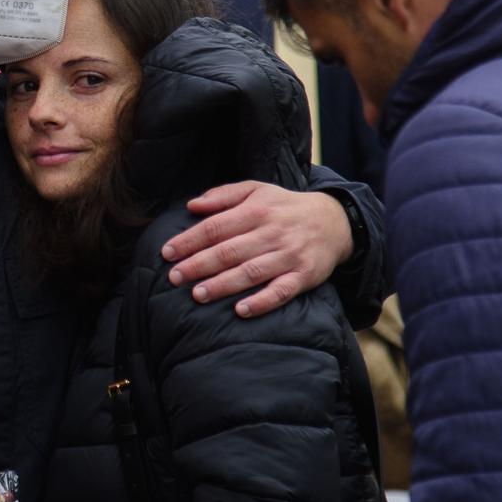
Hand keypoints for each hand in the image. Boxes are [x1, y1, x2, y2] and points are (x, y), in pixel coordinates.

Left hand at [159, 180, 352, 317]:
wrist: (334, 221)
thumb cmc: (284, 207)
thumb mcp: (256, 190)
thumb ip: (223, 196)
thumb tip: (191, 205)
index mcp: (256, 211)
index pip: (216, 227)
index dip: (190, 240)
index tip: (167, 253)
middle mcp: (271, 233)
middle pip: (230, 251)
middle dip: (199, 265)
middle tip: (174, 277)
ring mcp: (289, 255)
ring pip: (251, 272)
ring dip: (223, 284)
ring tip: (197, 294)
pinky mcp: (304, 276)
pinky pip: (281, 291)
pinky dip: (261, 302)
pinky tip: (240, 310)